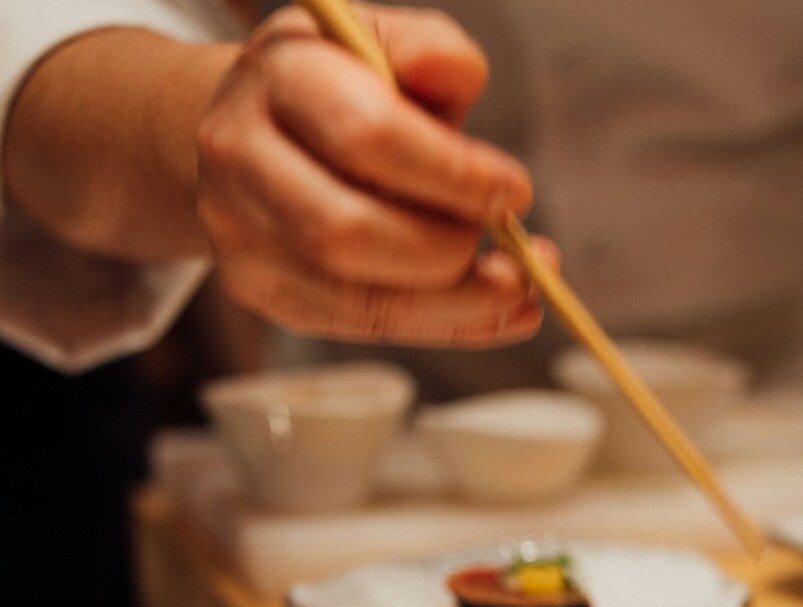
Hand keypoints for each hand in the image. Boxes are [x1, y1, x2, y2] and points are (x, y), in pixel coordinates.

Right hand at [196, 3, 547, 345]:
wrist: (254, 126)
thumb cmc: (340, 84)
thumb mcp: (382, 41)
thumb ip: (430, 50)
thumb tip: (460, 73)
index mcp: (278, 76)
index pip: (365, 134)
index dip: (453, 173)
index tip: (515, 190)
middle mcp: (241, 156)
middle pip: (347, 231)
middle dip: (449, 247)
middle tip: (505, 236)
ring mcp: (242, 233)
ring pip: (357, 298)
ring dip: (459, 302)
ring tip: (518, 285)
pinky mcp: (265, 291)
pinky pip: (364, 326)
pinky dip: (446, 325)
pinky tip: (497, 310)